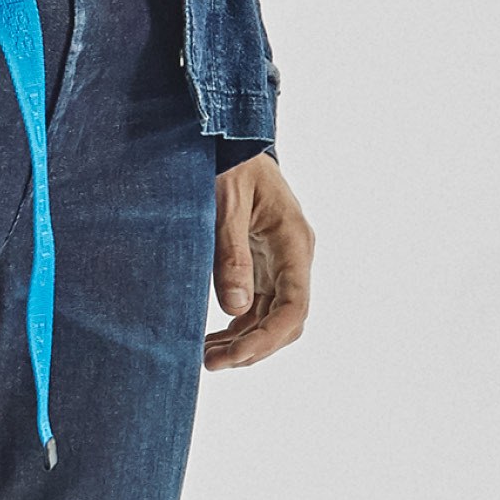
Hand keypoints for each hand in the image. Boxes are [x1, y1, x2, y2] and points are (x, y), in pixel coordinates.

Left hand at [204, 152, 313, 370]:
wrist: (229, 137)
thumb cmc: (227, 162)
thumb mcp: (224, 203)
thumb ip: (230, 255)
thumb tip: (236, 309)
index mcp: (293, 241)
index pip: (293, 307)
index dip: (267, 339)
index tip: (233, 357)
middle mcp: (293, 256)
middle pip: (286, 321)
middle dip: (253, 348)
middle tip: (209, 362)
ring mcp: (279, 262)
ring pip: (272, 318)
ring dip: (243, 342)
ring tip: (205, 356)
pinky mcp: (262, 264)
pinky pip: (258, 306)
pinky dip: (238, 327)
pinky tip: (212, 338)